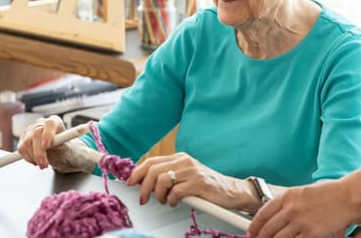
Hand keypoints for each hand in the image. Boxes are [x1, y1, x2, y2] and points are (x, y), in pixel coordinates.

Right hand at [17, 115, 93, 172]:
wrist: (59, 153)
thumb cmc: (68, 150)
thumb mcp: (76, 150)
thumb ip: (83, 151)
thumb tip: (98, 154)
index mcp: (55, 122)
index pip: (50, 124)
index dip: (48, 134)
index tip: (48, 145)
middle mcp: (41, 123)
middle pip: (35, 134)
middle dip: (39, 152)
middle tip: (44, 165)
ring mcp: (30, 130)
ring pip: (26, 143)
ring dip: (33, 157)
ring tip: (43, 163)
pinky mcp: (23, 139)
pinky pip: (21, 149)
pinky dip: (27, 158)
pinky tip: (36, 161)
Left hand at [126, 152, 258, 209]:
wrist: (231, 191)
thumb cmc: (206, 186)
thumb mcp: (184, 176)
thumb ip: (167, 175)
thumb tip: (142, 182)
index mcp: (178, 158)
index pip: (151, 162)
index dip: (137, 172)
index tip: (129, 183)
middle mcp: (184, 161)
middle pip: (153, 171)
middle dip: (143, 187)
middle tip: (144, 199)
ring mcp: (192, 171)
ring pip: (162, 180)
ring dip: (158, 195)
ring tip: (164, 201)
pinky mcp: (199, 183)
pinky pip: (176, 192)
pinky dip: (172, 200)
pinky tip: (176, 202)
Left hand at [246, 180, 355, 237]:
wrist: (348, 196)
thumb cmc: (329, 194)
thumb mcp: (303, 193)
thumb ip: (290, 203)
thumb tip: (279, 215)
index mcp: (287, 196)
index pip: (263, 213)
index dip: (255, 225)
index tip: (251, 233)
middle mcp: (290, 208)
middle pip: (268, 228)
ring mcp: (300, 221)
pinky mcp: (311, 233)